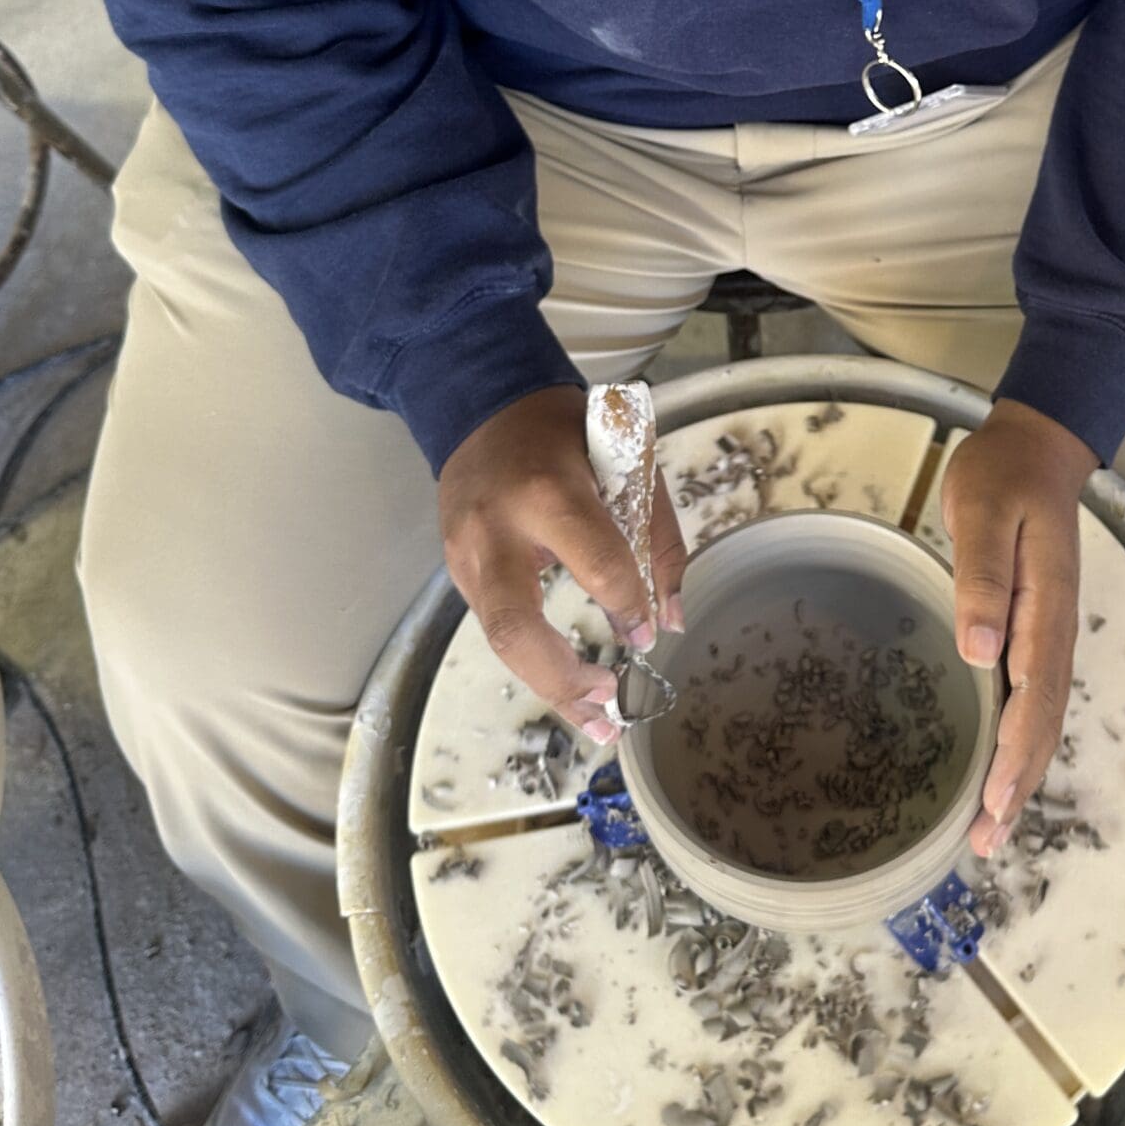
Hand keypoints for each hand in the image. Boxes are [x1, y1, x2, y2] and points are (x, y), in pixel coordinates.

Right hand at [438, 384, 688, 743]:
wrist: (483, 404)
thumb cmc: (569, 432)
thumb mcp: (629, 463)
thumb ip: (657, 539)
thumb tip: (668, 621)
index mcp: (549, 494)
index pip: (596, 565)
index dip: (628, 606)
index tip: (646, 633)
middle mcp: (496, 532)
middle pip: (514, 628)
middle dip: (562, 679)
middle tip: (609, 706)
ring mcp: (466, 555)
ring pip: (499, 639)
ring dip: (548, 686)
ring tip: (596, 721)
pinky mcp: (457, 569)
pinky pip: (496, 624)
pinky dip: (532, 660)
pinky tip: (567, 686)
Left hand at [941, 396, 1096, 857]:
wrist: (1039, 449)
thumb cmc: (1004, 477)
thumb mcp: (985, 513)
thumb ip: (984, 577)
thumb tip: (982, 650)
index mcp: (1046, 608)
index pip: (1035, 696)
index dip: (1015, 754)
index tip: (993, 801)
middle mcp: (1055, 632)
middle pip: (1043, 724)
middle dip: (1017, 787)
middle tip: (985, 844)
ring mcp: (1050, 635)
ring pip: (1041, 720)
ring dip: (1019, 776)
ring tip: (990, 830)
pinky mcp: (1037, 633)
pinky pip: (1033, 702)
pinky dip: (1019, 746)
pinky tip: (999, 770)